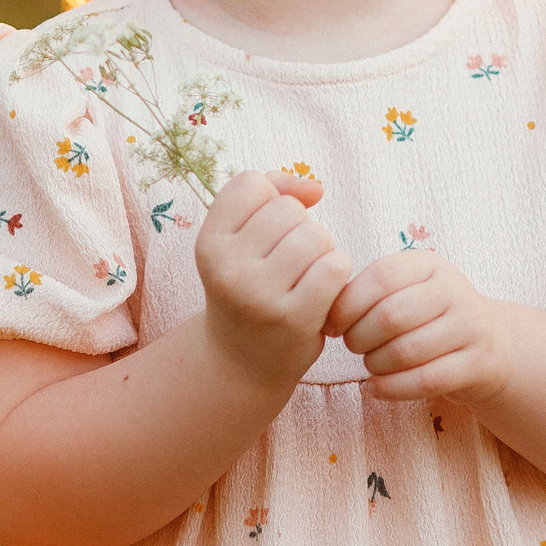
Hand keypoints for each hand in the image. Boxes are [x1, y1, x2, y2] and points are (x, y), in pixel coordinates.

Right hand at [193, 171, 349, 388]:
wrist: (241, 361)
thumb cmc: (248, 287)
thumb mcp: (239, 238)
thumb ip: (273, 194)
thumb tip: (316, 189)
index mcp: (208, 243)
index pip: (252, 184)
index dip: (270, 200)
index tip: (266, 232)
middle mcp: (227, 268)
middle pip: (289, 210)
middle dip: (299, 228)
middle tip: (288, 262)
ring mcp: (259, 295)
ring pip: (316, 236)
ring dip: (322, 251)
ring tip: (305, 276)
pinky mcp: (294, 318)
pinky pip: (335, 266)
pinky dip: (337, 273)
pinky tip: (322, 291)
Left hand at [329, 248, 512, 402]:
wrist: (493, 346)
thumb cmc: (429, 317)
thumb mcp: (406, 291)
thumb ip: (369, 292)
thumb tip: (324, 310)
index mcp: (429, 264)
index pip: (381, 277)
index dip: (348, 304)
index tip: (333, 325)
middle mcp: (454, 290)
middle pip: (391, 316)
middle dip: (360, 337)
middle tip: (352, 346)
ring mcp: (471, 327)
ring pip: (407, 351)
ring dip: (375, 364)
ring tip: (369, 364)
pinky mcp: (480, 364)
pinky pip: (426, 380)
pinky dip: (392, 388)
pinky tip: (375, 389)